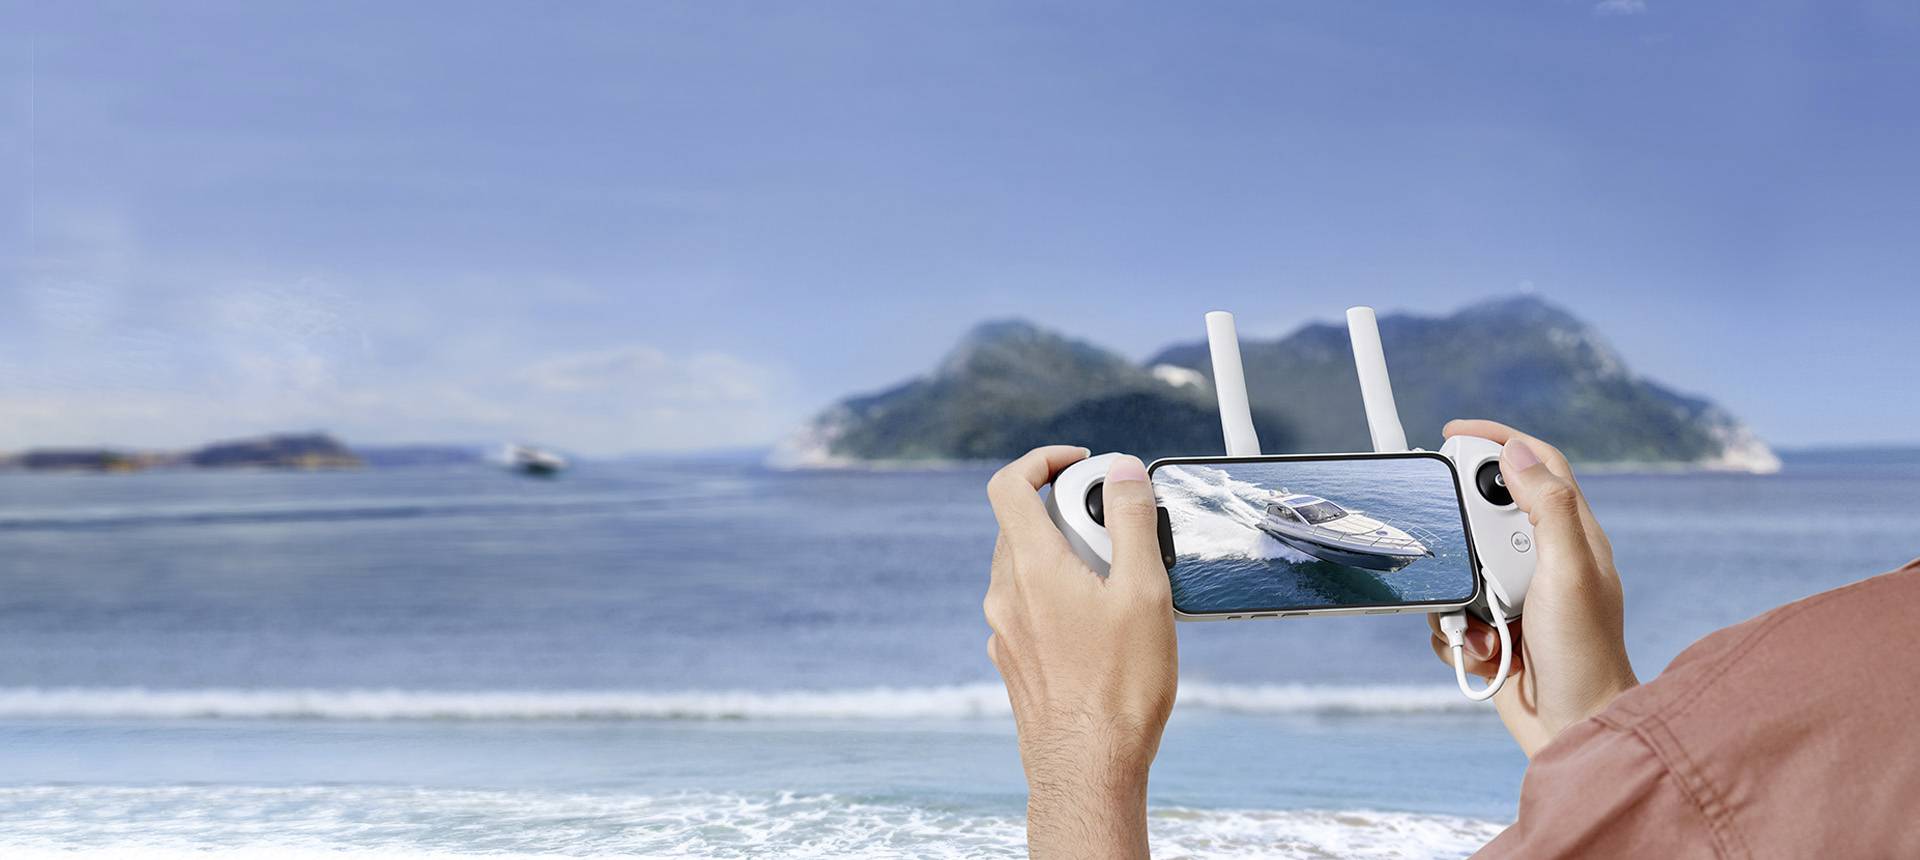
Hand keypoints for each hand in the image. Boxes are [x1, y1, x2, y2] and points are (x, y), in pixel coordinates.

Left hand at [984, 446, 1176, 859]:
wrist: (1087, 767)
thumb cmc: (1120, 686)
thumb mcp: (1143, 592)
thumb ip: (1131, 522)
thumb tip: (1121, 472)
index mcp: (1031, 566)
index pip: (1010, 484)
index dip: (1043, 460)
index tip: (1082, 465)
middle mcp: (1005, 593)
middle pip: (1022, 523)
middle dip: (1069, 512)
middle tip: (1117, 531)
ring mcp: (1005, 628)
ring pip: (1026, 566)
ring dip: (1066, 556)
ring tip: (1118, 583)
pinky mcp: (1013, 659)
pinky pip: (1030, 605)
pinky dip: (1059, 594)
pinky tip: (1102, 626)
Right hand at [1428, 420, 1638, 756]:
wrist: (1572, 731)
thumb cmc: (1584, 655)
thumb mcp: (1568, 571)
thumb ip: (1548, 507)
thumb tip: (1517, 450)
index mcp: (1573, 535)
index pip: (1538, 463)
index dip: (1498, 438)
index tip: (1453, 432)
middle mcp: (1545, 559)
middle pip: (1484, 514)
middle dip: (1463, 535)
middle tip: (1458, 551)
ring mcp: (1517, 595)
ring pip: (1459, 566)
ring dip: (1458, 596)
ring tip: (1484, 622)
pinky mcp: (1493, 628)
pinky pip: (1450, 613)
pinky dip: (1455, 633)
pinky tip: (1483, 653)